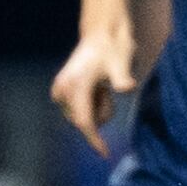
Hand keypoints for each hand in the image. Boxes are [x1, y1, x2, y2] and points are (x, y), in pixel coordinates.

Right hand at [51, 21, 136, 156]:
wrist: (102, 32)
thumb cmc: (114, 47)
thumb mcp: (122, 62)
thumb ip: (123, 77)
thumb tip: (126, 87)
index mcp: (75, 85)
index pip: (83, 121)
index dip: (94, 140)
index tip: (105, 154)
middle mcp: (63, 89)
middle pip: (84, 120)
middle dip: (100, 112)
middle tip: (108, 90)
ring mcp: (60, 91)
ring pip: (82, 116)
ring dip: (97, 107)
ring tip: (102, 86)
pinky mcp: (61, 92)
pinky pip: (79, 110)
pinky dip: (92, 104)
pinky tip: (96, 86)